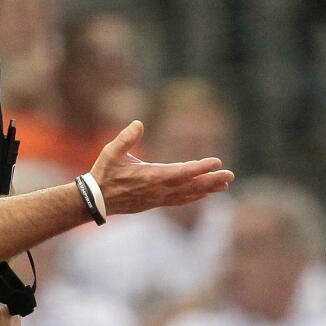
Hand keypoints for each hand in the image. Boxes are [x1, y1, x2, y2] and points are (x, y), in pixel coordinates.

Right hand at [89, 121, 233, 215]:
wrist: (95, 200)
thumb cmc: (103, 173)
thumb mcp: (111, 152)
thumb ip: (125, 138)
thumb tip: (138, 123)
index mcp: (150, 177)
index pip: (181, 172)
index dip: (200, 167)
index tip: (216, 162)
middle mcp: (158, 190)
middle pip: (190, 185)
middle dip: (211, 180)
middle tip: (230, 176)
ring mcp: (158, 199)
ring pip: (188, 194)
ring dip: (207, 189)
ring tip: (224, 185)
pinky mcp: (155, 203)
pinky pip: (180, 200)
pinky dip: (194, 196)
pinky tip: (204, 194)